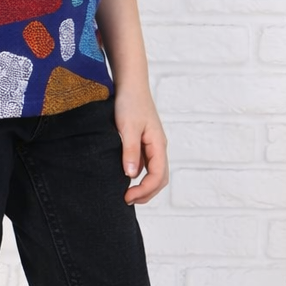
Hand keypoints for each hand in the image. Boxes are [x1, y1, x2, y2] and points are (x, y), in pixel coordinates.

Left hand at [113, 85, 168, 204]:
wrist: (130, 84)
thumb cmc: (130, 102)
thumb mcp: (127, 127)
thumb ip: (130, 151)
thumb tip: (131, 175)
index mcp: (158, 144)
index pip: (158, 176)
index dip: (144, 190)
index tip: (127, 196)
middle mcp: (159, 147)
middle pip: (160, 179)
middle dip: (146, 193)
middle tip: (126, 200)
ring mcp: (153, 145)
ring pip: (155, 173)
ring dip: (144, 187)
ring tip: (127, 194)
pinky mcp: (144, 143)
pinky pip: (147, 165)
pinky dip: (140, 177)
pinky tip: (125, 178)